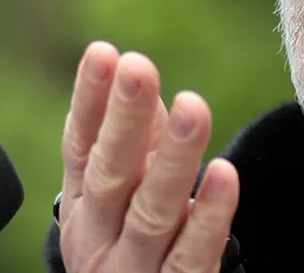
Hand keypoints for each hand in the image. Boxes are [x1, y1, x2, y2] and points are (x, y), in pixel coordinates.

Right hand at [59, 41, 240, 272]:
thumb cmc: (131, 247)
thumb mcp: (121, 198)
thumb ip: (137, 144)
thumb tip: (141, 79)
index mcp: (80, 206)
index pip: (80, 147)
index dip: (90, 100)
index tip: (104, 52)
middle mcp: (97, 238)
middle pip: (109, 175)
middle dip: (124, 120)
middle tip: (138, 68)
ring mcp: (133, 271)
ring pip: (152, 212)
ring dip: (174, 157)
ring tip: (193, 105)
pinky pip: (192, 255)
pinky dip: (208, 215)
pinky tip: (223, 173)